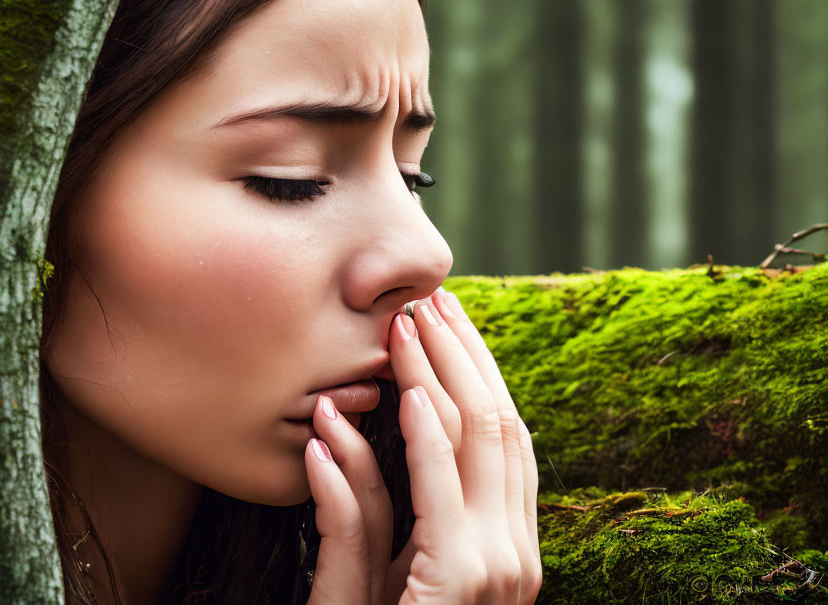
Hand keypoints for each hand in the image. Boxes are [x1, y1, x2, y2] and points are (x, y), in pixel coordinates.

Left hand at [302, 287, 540, 603]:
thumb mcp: (383, 565)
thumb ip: (379, 505)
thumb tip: (360, 429)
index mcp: (506, 538)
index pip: (501, 434)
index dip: (476, 371)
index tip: (446, 321)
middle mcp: (516, 548)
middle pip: (497, 425)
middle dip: (464, 356)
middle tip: (431, 301)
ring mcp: (499, 567)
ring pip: (478, 442)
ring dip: (440, 377)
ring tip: (407, 326)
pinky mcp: (461, 580)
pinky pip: (444, 492)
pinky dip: (429, 438)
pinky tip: (411, 394)